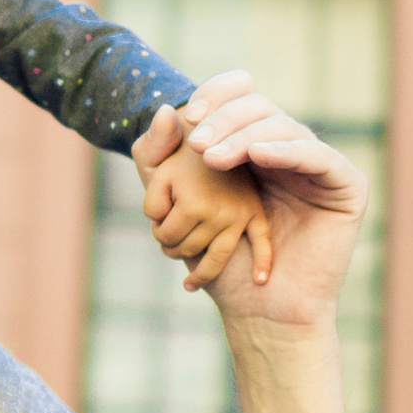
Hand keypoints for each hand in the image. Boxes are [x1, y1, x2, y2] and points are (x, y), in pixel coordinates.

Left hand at [133, 78, 366, 332]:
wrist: (260, 309)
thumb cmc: (221, 261)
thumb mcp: (173, 204)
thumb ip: (158, 160)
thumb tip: (161, 109)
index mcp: (253, 144)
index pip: (240, 95)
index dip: (218, 94)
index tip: (190, 112)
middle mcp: (288, 148)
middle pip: (259, 108)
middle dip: (225, 120)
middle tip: (197, 145)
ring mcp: (318, 165)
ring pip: (285, 127)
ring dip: (244, 137)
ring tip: (212, 160)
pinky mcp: (346, 185)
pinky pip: (319, 156)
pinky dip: (288, 150)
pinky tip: (258, 154)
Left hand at [139, 133, 271, 290]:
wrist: (210, 132)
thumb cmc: (175, 150)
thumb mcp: (153, 156)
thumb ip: (149, 176)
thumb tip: (157, 190)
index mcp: (193, 202)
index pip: (165, 235)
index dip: (156, 228)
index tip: (160, 215)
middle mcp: (220, 213)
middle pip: (188, 248)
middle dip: (173, 246)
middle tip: (170, 233)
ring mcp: (240, 215)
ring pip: (216, 257)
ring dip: (201, 271)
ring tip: (190, 278)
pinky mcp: (255, 214)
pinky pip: (263, 242)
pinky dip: (263, 263)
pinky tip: (258, 280)